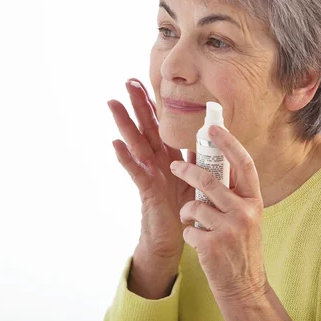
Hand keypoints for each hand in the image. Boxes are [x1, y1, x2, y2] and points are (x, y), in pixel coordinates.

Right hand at [108, 78, 195, 261]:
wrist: (174, 238)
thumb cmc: (184, 208)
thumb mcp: (194, 179)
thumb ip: (196, 158)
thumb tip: (207, 137)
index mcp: (169, 156)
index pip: (159, 125)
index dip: (152, 104)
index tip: (144, 82)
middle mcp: (157, 162)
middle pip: (146, 127)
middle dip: (138, 105)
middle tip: (128, 81)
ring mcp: (150, 174)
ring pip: (136, 144)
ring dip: (125, 124)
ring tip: (113, 103)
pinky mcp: (147, 191)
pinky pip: (136, 173)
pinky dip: (125, 159)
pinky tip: (116, 144)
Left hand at [170, 125, 266, 302]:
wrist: (244, 285)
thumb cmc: (241, 246)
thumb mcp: (246, 216)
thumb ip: (234, 193)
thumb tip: (215, 162)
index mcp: (254, 200)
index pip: (243, 164)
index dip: (228, 143)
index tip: (213, 128)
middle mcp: (245, 212)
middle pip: (209, 180)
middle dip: (187, 170)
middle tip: (175, 165)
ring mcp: (229, 229)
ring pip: (194, 205)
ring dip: (186, 211)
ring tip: (188, 218)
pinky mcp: (212, 245)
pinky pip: (188, 228)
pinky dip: (188, 232)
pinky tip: (197, 241)